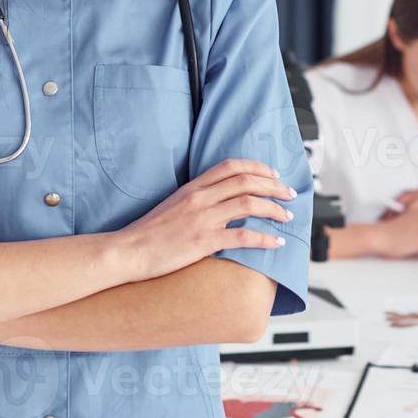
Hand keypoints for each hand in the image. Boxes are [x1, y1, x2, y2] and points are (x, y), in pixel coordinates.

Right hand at [118, 159, 295, 283]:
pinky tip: (276, 242)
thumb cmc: (149, 233)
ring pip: (250, 204)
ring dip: (274, 208)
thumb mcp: (173, 204)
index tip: (273, 174)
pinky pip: (243, 235)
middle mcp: (201, 198)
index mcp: (193, 187)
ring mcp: (203, 218)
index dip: (257, 167)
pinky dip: (264, 238)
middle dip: (274, 186)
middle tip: (289, 194)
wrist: (128, 251)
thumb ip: (197, 198)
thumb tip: (220, 199)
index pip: (232, 166)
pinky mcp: (204, 241)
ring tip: (287, 216)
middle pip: (247, 181)